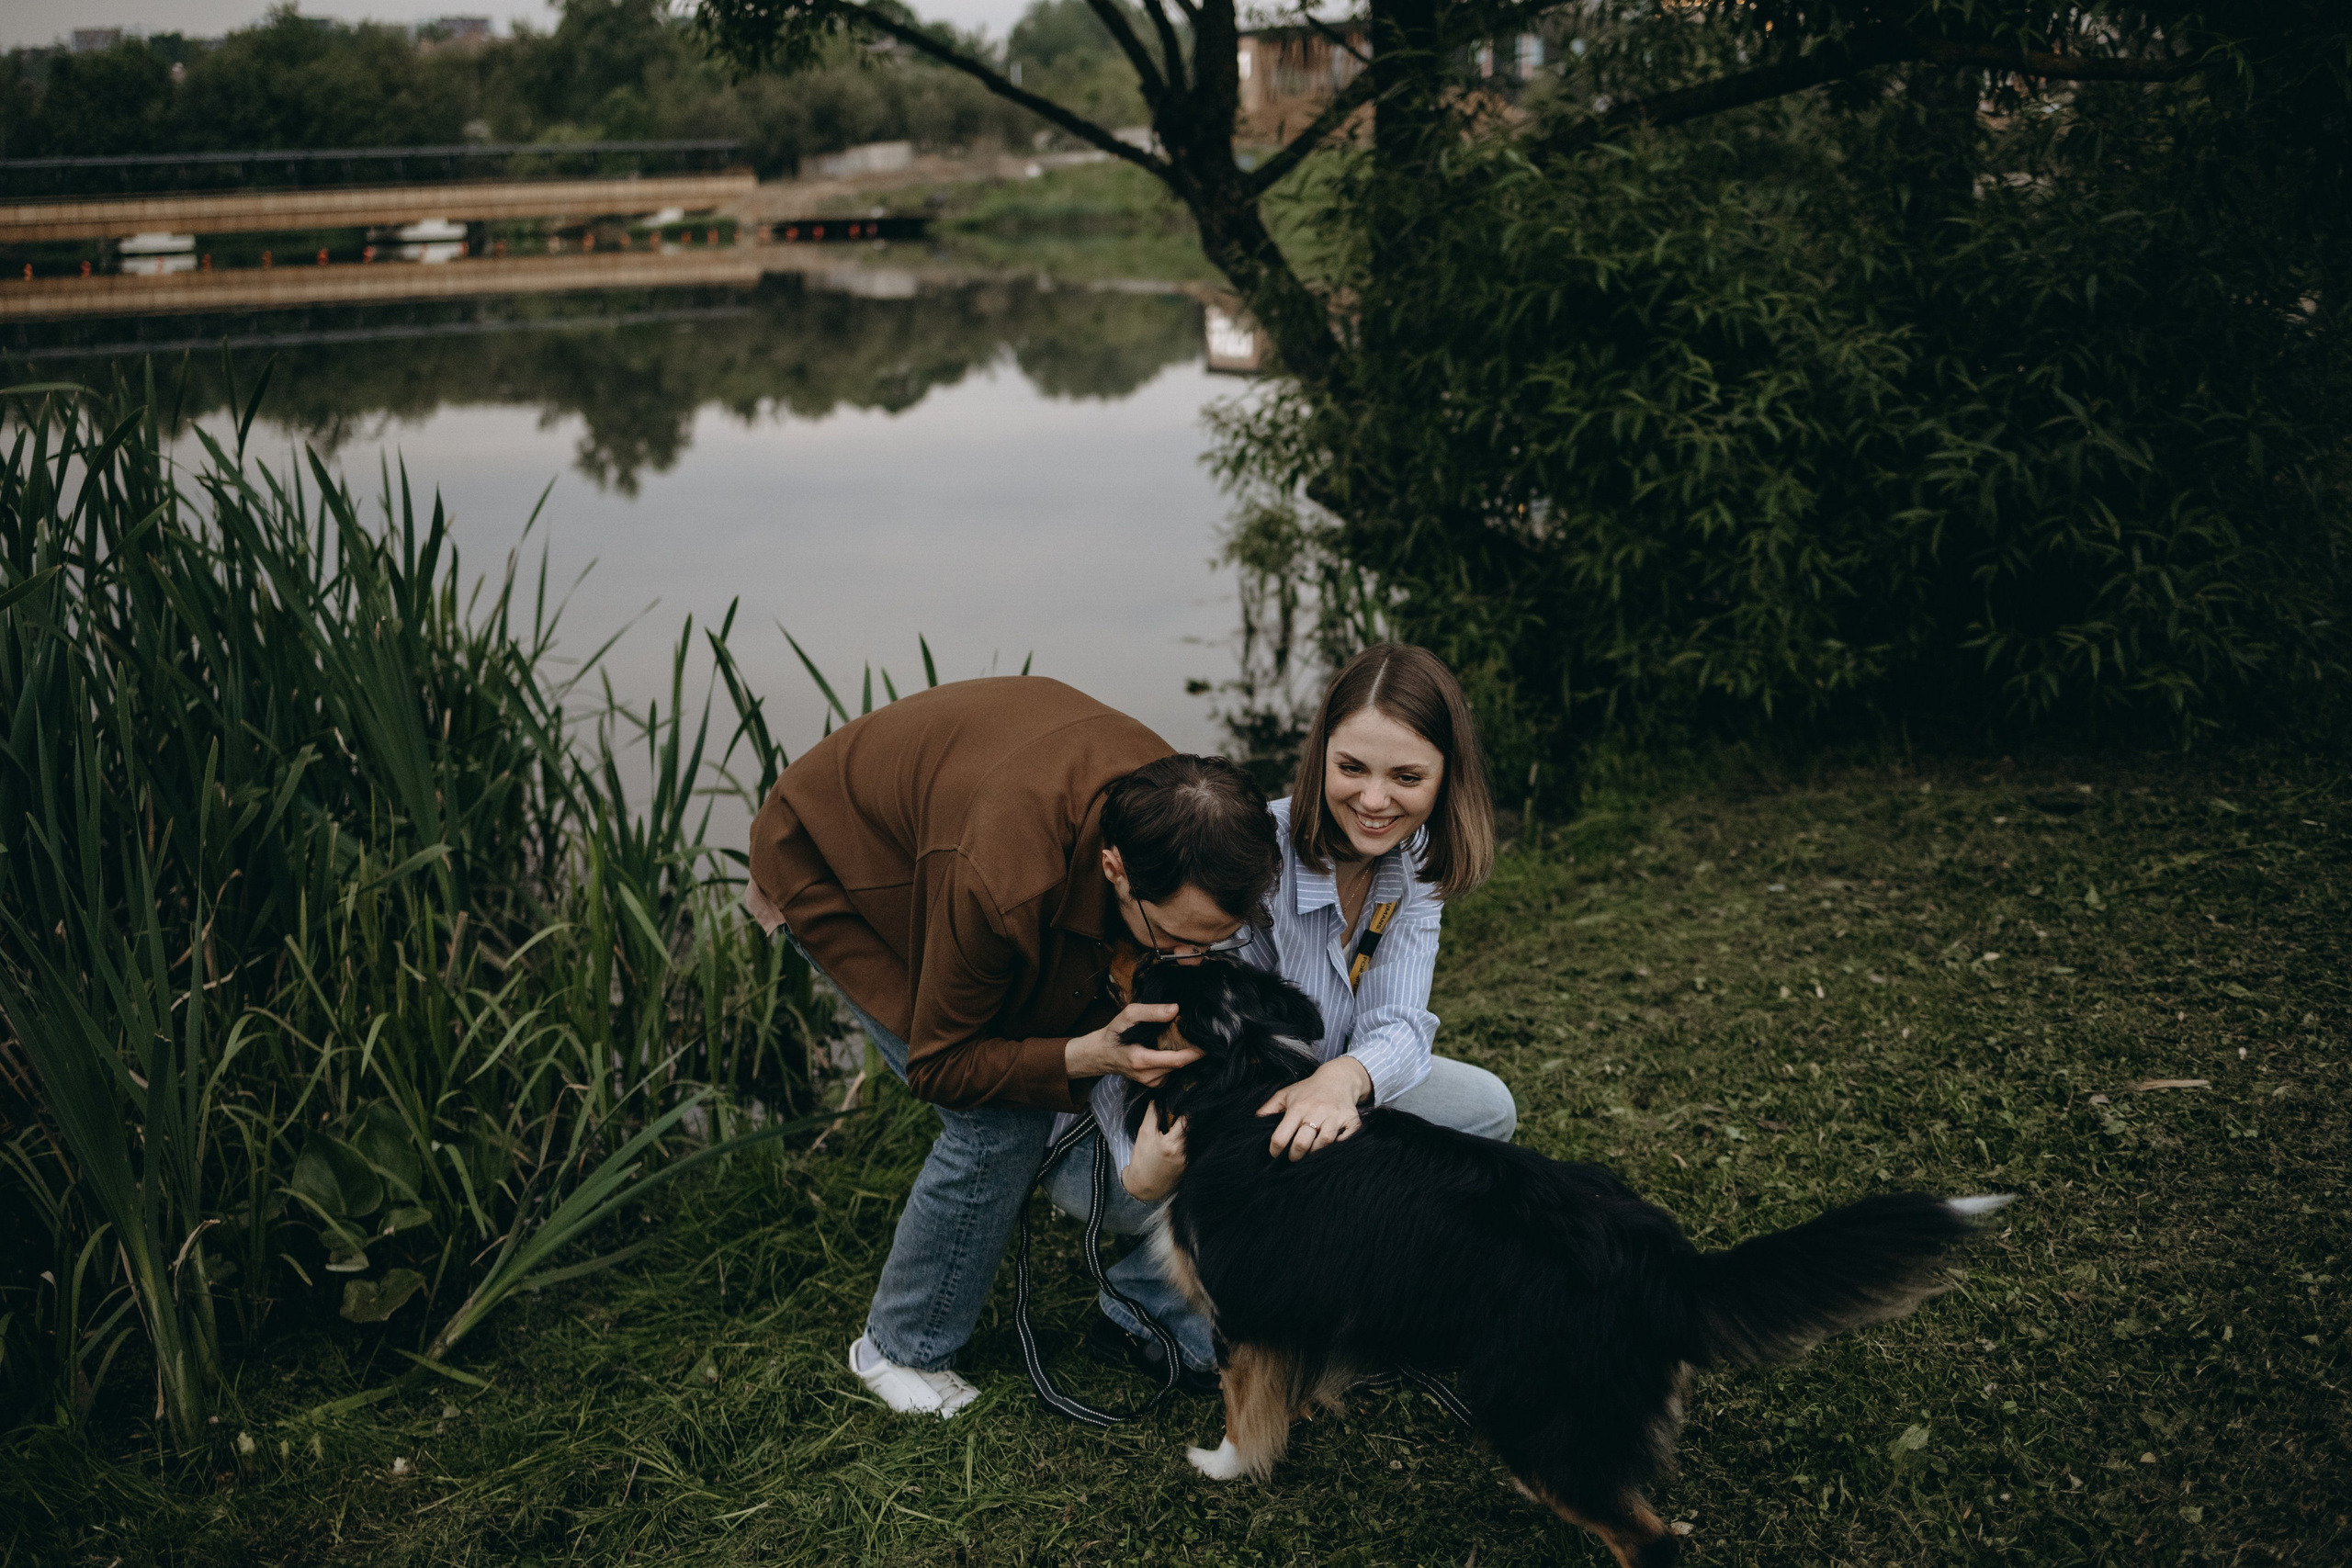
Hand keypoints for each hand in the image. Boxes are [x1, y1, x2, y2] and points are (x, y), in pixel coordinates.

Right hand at [1065, 1001, 1198, 1085]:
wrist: (1100, 1054)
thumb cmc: (1114, 1034)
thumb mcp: (1128, 1015)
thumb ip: (1151, 1012)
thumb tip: (1175, 1009)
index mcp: (1142, 1061)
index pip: (1178, 1060)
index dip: (1197, 1052)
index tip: (1211, 1041)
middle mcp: (1148, 1076)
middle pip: (1181, 1064)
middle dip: (1193, 1050)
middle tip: (1201, 1033)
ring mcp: (1151, 1082)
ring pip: (1178, 1068)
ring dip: (1185, 1055)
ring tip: (1187, 1038)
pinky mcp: (1154, 1083)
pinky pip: (1172, 1071)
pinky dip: (1176, 1059)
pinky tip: (1172, 1048)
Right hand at [1122, 1109, 1188, 1201]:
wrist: (1143, 1186)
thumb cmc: (1142, 1159)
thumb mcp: (1144, 1134)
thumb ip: (1152, 1114)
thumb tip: (1159, 1099)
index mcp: (1173, 1143)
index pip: (1187, 1118)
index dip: (1184, 1110)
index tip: (1179, 1106)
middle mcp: (1184, 1152)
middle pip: (1190, 1128)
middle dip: (1183, 1122)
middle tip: (1174, 1120)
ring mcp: (1189, 1161)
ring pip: (1191, 1139)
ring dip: (1184, 1134)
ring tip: (1172, 1133)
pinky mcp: (1190, 1167)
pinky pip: (1191, 1149)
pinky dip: (1184, 1145)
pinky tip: (1174, 1146)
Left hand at [1258, 1055, 1372, 1160]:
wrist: (1339, 1078)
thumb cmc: (1309, 1089)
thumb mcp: (1286, 1094)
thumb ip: (1269, 1108)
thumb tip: (1254, 1121)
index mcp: (1298, 1107)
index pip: (1281, 1136)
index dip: (1275, 1150)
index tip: (1275, 1154)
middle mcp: (1316, 1111)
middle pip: (1302, 1143)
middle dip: (1295, 1156)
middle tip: (1293, 1158)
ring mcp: (1335, 1116)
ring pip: (1324, 1143)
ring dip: (1315, 1152)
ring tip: (1310, 1153)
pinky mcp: (1351, 1120)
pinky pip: (1346, 1139)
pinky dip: (1340, 1145)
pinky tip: (1333, 1146)